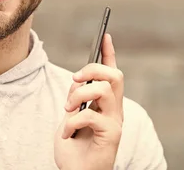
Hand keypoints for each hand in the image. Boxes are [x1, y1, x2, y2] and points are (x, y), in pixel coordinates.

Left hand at [54, 33, 123, 169]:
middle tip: (74, 80)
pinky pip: (90, 115)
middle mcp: (115, 111)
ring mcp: (115, 122)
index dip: (109, 53)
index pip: (112, 73)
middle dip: (92, 70)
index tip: (105, 34)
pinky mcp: (111, 135)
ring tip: (67, 109)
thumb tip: (78, 80)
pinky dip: (72, 122)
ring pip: (104, 89)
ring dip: (78, 95)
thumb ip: (78, 98)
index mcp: (106, 104)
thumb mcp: (72, 116)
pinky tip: (67, 133)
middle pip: (114, 75)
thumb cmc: (73, 148)